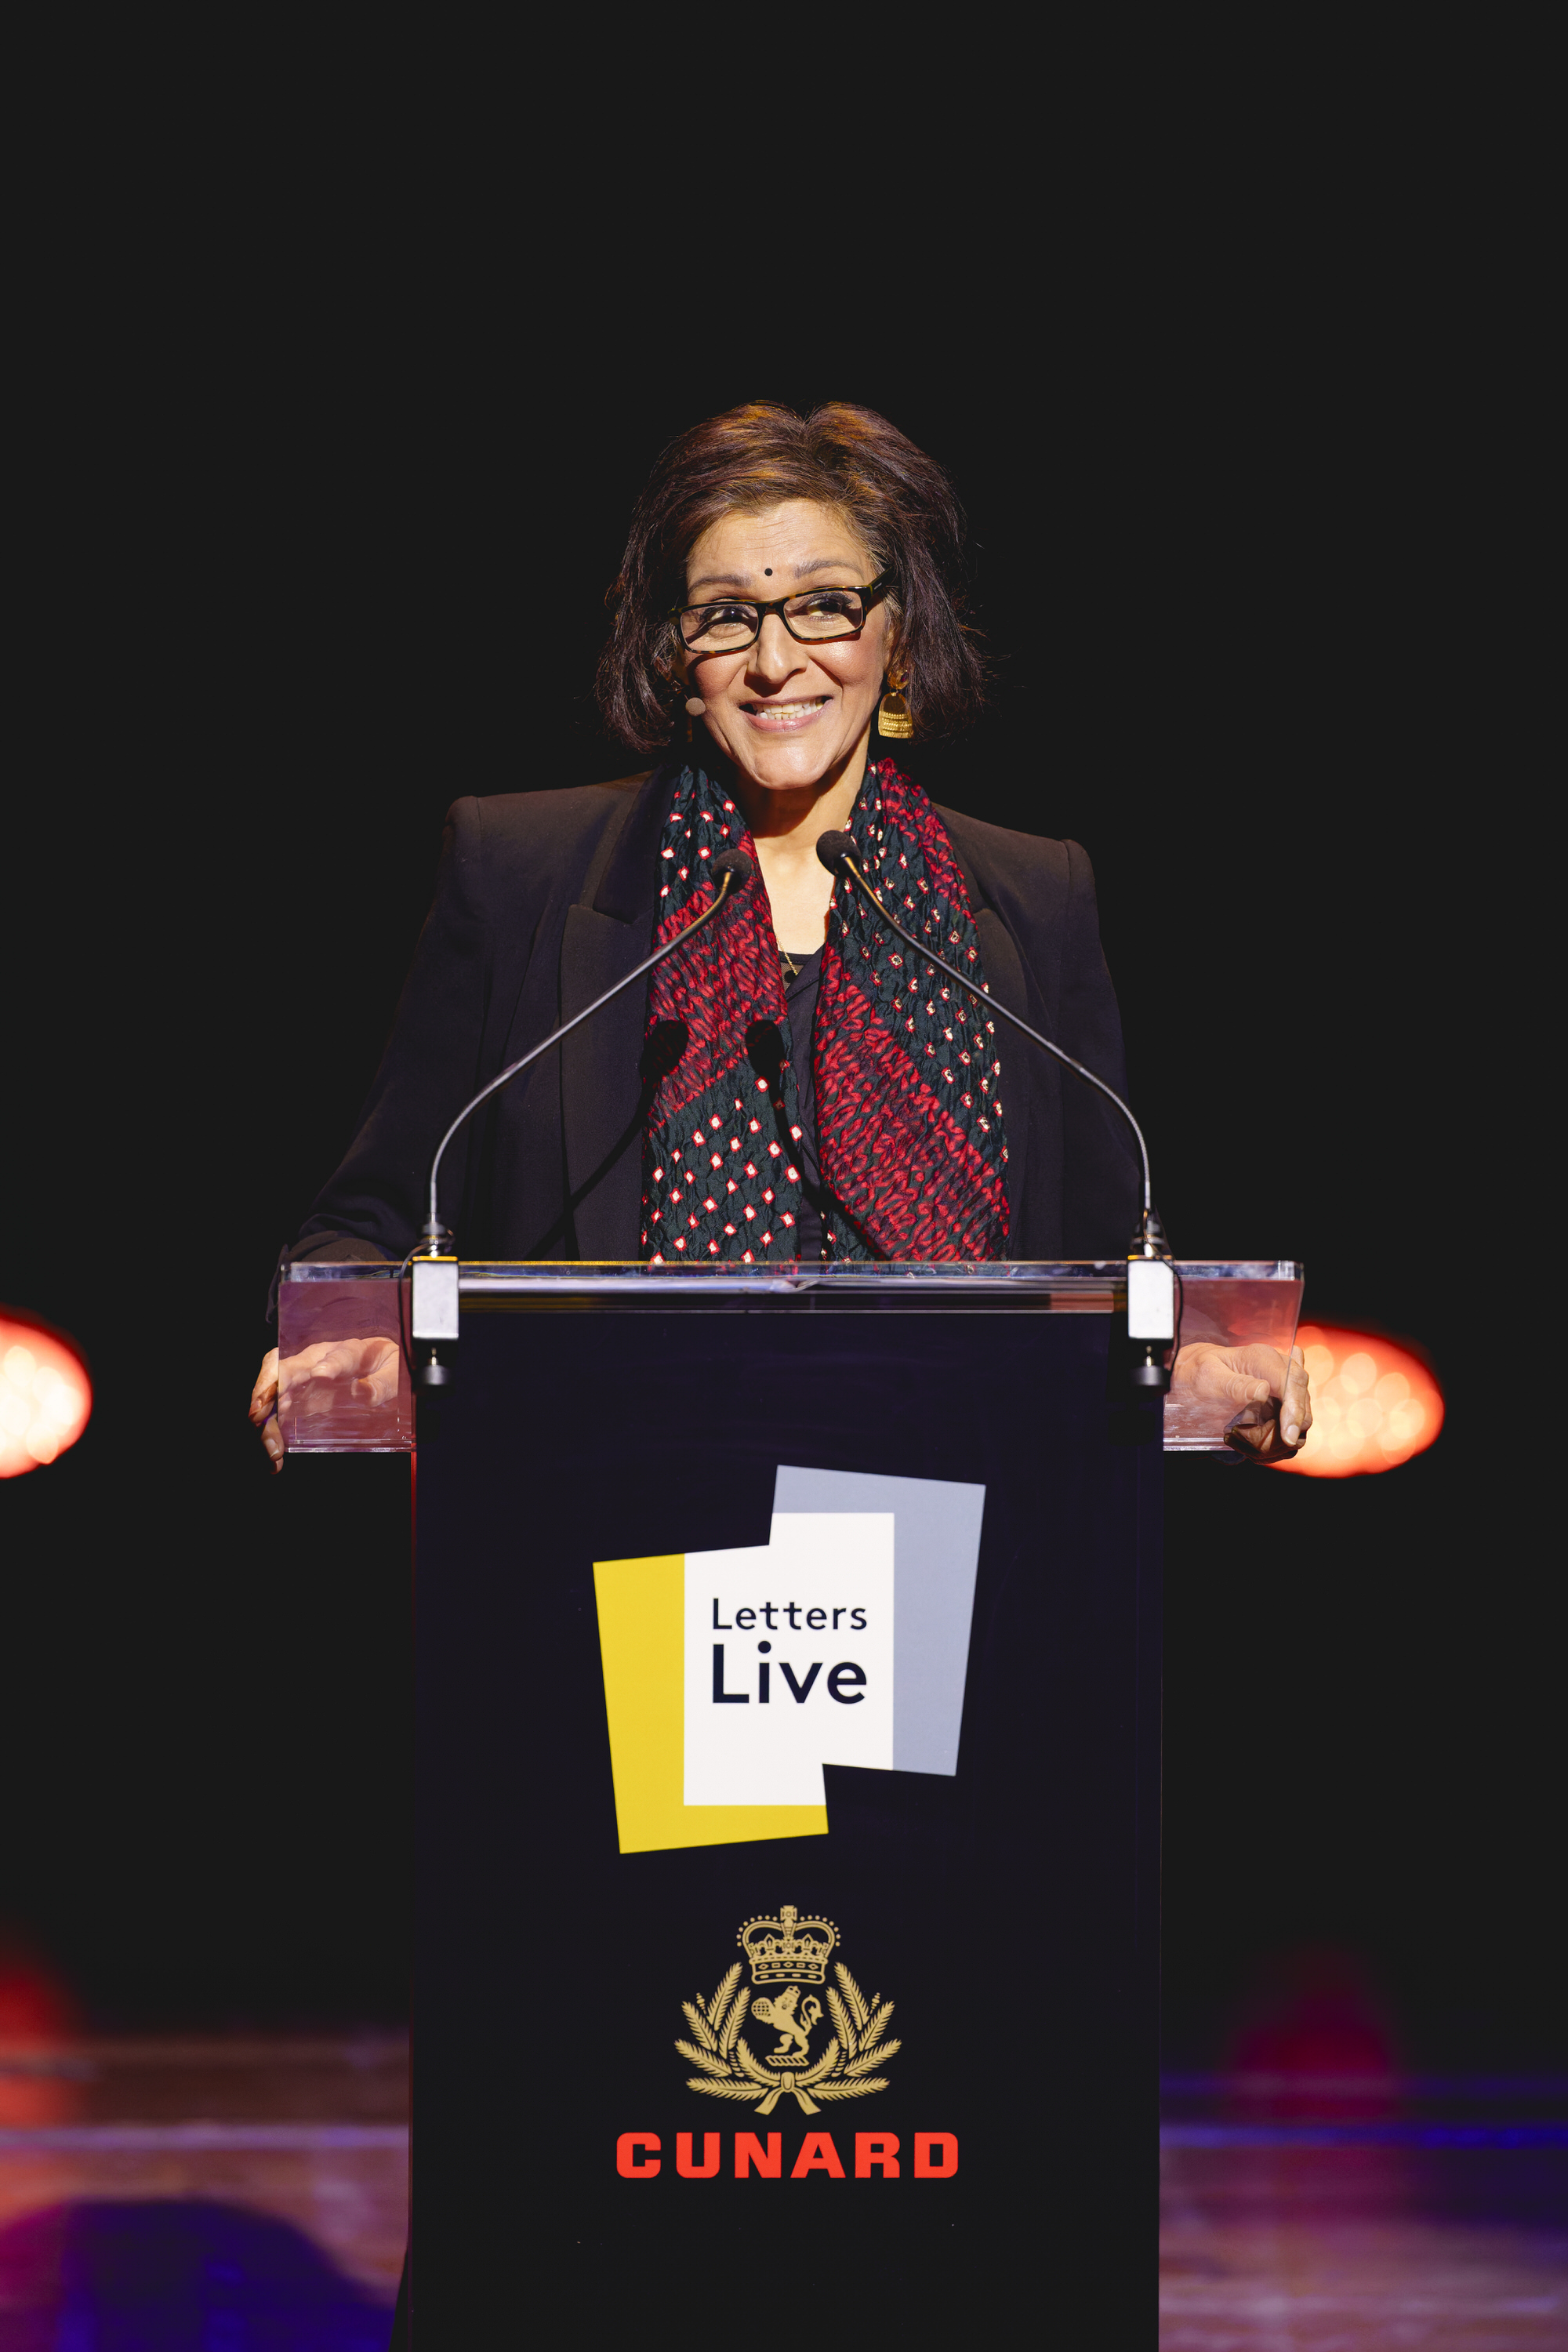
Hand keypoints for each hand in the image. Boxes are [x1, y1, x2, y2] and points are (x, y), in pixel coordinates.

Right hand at [248, 1339, 400, 1473]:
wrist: (380, 1371)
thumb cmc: (385, 1365)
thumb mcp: (394, 1371)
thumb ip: (384, 1382)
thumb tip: (363, 1391)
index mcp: (346, 1351)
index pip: (335, 1355)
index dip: (328, 1364)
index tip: (321, 1374)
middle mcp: (316, 1363)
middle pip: (284, 1371)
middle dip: (267, 1391)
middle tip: (261, 1417)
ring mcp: (304, 1384)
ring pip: (274, 1396)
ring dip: (267, 1422)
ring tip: (273, 1449)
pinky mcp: (300, 1404)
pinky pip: (278, 1416)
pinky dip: (273, 1436)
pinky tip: (275, 1457)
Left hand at [1170, 1341, 1312, 1462]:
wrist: (1198, 1381)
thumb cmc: (1201, 1375)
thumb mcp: (1209, 1376)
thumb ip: (1235, 1384)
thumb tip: (1263, 1391)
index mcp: (1263, 1359)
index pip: (1294, 1382)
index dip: (1295, 1410)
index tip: (1288, 1436)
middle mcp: (1281, 1375)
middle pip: (1302, 1411)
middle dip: (1277, 1434)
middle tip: (1238, 1434)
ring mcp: (1286, 1396)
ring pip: (1298, 1431)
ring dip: (1268, 1443)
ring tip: (1234, 1435)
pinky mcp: (1285, 1415)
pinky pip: (1288, 1443)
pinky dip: (1266, 1449)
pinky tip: (1241, 1439)